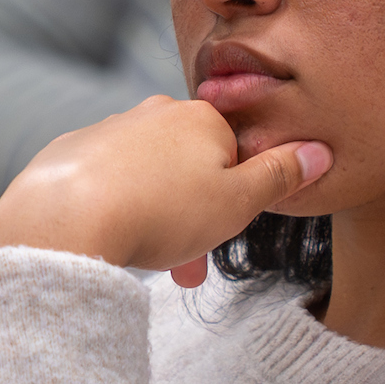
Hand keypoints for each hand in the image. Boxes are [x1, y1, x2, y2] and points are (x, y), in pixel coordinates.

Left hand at [0, 97, 330, 287]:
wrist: (66, 218)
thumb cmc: (158, 211)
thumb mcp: (238, 202)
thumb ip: (280, 176)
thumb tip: (318, 151)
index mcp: (200, 118)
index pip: (234, 155)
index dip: (235, 201)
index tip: (224, 236)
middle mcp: (154, 113)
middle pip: (188, 170)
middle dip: (193, 220)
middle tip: (187, 270)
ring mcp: (108, 130)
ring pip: (147, 179)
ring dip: (155, 220)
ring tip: (148, 262)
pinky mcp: (70, 153)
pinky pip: (105, 184)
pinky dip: (114, 210)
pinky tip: (108, 237)